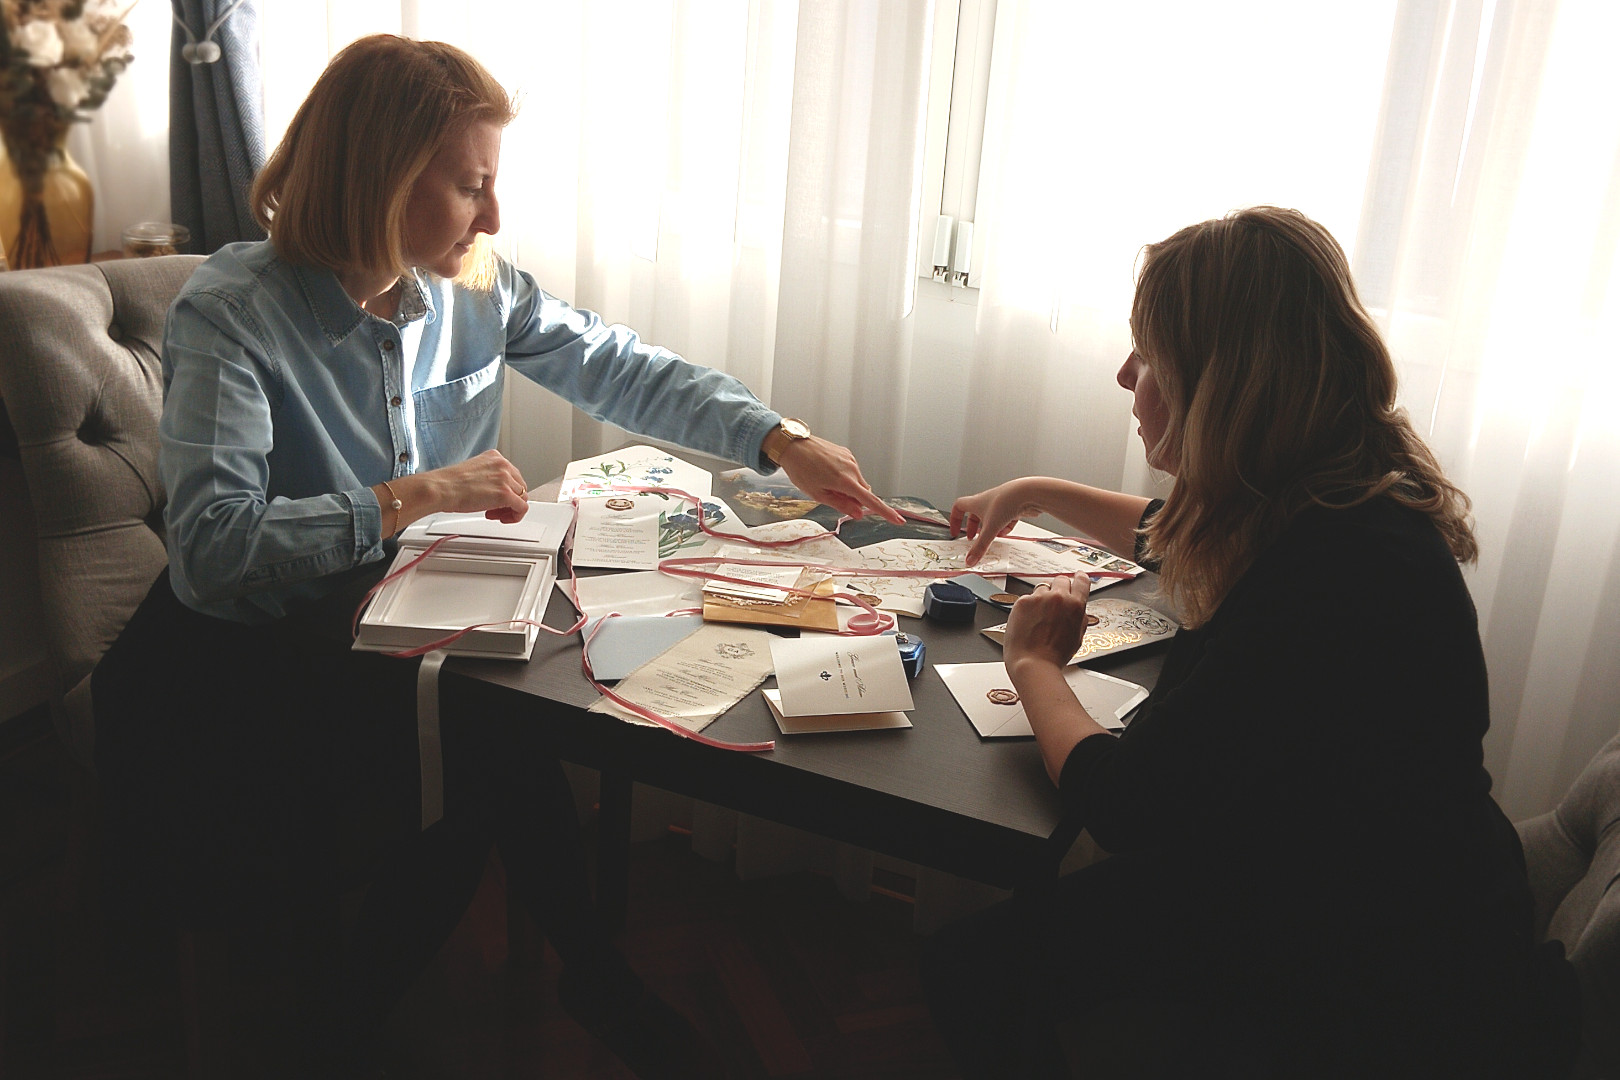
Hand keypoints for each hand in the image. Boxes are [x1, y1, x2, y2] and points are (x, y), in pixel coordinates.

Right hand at [422, 449, 529, 521]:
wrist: (441, 488)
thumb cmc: (449, 484)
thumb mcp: (473, 473)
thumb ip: (487, 478)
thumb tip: (493, 492)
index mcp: (494, 457)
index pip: (512, 475)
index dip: (506, 490)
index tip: (495, 498)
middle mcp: (503, 465)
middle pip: (520, 486)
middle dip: (510, 500)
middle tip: (495, 510)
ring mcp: (506, 479)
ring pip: (522, 497)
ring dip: (510, 509)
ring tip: (495, 515)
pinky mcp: (506, 494)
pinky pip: (522, 508)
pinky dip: (515, 517)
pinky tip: (502, 519)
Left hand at [777, 437, 903, 523]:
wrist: (793, 445)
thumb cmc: (801, 469)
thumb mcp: (818, 494)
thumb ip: (841, 504)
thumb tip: (858, 513)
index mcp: (846, 481)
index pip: (871, 501)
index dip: (886, 512)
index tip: (898, 520)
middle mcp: (852, 468)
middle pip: (863, 492)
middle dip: (854, 500)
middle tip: (833, 497)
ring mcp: (850, 459)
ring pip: (857, 482)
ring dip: (848, 488)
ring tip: (825, 482)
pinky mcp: (846, 453)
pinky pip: (851, 470)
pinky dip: (844, 477)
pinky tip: (827, 472)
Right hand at [950, 478, 1041, 564]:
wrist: (1028, 493)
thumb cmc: (1006, 502)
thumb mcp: (990, 529)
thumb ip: (980, 546)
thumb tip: (970, 560)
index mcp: (976, 502)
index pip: (958, 508)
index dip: (955, 519)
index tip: (956, 531)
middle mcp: (987, 501)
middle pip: (975, 514)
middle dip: (973, 528)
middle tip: (973, 538)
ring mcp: (1000, 503)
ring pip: (991, 517)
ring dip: (989, 528)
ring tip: (991, 537)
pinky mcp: (1013, 506)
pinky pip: (1005, 518)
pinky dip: (1004, 526)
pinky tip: (1005, 532)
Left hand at [1003, 572, 1092, 674]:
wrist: (1033, 664)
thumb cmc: (1053, 656)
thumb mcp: (1077, 637)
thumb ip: (1079, 617)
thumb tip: (1078, 609)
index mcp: (1075, 605)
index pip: (1081, 581)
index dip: (1079, 578)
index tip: (1078, 577)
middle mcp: (1058, 598)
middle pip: (1060, 580)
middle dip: (1059, 589)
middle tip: (1055, 603)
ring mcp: (1038, 598)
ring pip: (1042, 589)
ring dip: (1042, 599)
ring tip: (1040, 618)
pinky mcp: (1022, 602)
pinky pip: (1027, 598)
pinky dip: (1028, 607)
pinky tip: (1028, 622)